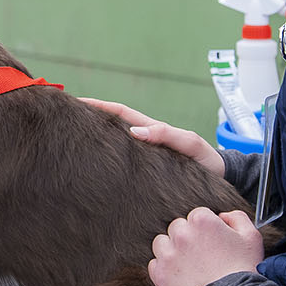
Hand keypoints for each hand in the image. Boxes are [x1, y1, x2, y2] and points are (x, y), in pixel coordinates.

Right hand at [81, 97, 223, 177]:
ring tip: (71, 146)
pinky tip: (93, 173)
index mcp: (151, 131)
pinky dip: (106, 165)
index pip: (119, 113)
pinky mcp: (144, 178)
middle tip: (65, 123)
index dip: (98, 106)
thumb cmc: (207, 161)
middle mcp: (143, 144)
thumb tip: (135, 132)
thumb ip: (167, 135)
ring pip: (113, 149)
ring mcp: (143, 160)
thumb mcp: (190, 143)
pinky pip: (121, 168)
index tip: (76, 102)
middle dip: (89, 123)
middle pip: (110, 130)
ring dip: (95, 145)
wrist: (221, 182)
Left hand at [149, 207, 263, 285]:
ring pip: (162, 243)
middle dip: (188, 237)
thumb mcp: (252, 237)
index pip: (197, 216)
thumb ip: (237, 218)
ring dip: (172, 250)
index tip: (212, 242)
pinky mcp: (160, 274)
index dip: (206, 229)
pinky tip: (180, 276)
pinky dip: (164, 268)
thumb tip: (222, 216)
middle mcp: (181, 234)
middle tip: (202, 254)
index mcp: (201, 221)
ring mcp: (168, 254)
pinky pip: (155, 264)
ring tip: (188, 264)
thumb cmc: (244, 271)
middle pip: (178, 228)